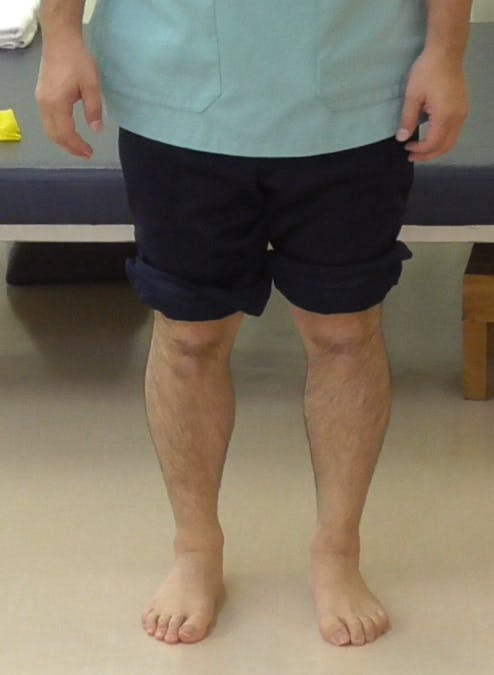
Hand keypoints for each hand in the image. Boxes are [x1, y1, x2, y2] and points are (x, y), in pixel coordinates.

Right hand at [35, 37, 102, 159]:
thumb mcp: (91, 85)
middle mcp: (45, 105)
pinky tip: (69, 131)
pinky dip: (58, 131)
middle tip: (85, 154)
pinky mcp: (42, 95)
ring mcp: (41, 100)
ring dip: (63, 140)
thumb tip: (96, 130)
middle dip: (69, 147)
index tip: (90, 153)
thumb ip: (94, 109)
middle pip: (54, 135)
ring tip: (78, 146)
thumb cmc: (77, 60)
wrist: (60, 39)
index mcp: (56, 104)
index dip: (78, 146)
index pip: (66, 134)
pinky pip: (48, 120)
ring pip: (49, 129)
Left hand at [395, 50, 468, 161]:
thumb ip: (408, 119)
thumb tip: (402, 138)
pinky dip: (443, 139)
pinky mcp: (463, 107)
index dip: (419, 150)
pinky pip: (455, 131)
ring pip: (452, 140)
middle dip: (429, 155)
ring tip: (421, 151)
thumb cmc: (428, 70)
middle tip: (412, 157)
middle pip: (445, 146)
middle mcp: (458, 117)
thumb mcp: (412, 95)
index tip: (406, 148)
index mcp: (445, 116)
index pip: (433, 143)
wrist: (446, 51)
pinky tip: (431, 136)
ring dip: (437, 149)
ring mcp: (463, 112)